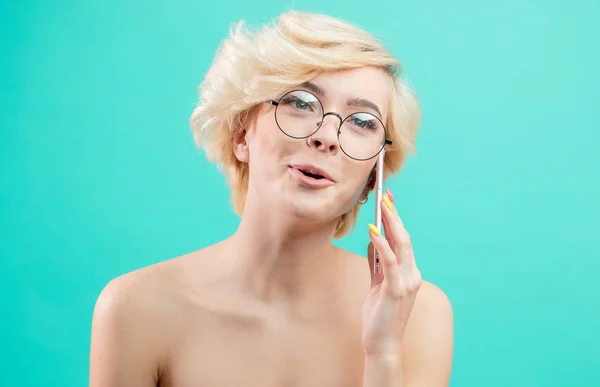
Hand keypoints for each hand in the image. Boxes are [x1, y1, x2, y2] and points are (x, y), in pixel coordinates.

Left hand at [362, 188, 422, 356]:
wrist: (382, 344)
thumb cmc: (379, 316)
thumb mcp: (378, 284)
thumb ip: (378, 263)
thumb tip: (374, 240)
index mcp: (409, 273)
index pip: (403, 240)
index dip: (395, 220)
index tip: (388, 200)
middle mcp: (413, 274)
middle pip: (404, 238)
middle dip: (394, 215)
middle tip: (386, 195)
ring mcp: (407, 282)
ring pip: (401, 245)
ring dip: (391, 223)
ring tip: (382, 205)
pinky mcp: (396, 290)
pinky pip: (390, 262)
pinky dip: (382, 245)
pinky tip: (374, 232)